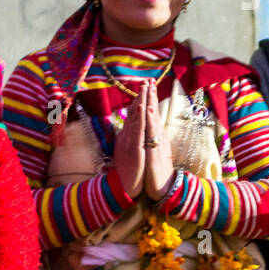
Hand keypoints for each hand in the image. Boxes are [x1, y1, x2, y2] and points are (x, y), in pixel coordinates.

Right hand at [111, 82, 146, 196]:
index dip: (139, 100)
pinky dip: (139, 118)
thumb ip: (127, 138)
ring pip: (136, 118)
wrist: (122, 188)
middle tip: (146, 80)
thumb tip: (128, 128)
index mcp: (127, 136)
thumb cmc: (126, 171)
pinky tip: (142, 108)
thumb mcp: (127, 152)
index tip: (144, 87)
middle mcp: (127, 136)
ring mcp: (130, 141)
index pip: (134, 115)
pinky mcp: (134, 149)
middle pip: (134, 113)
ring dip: (140, 102)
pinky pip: (137, 131)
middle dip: (141, 96)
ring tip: (144, 88)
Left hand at [142, 82, 175, 201]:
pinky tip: (148, 113)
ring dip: (151, 105)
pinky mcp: (155, 154)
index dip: (150, 99)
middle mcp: (158, 137)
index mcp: (156, 136)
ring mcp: (158, 145)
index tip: (148, 84)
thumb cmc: (157, 169)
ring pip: (154, 122)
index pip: (152, 114)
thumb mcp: (153, 150)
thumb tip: (149, 125)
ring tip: (149, 91)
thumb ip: (152, 137)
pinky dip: (150, 122)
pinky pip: (152, 136)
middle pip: (155, 114)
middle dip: (152, 96)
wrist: (163, 188)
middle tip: (150, 79)